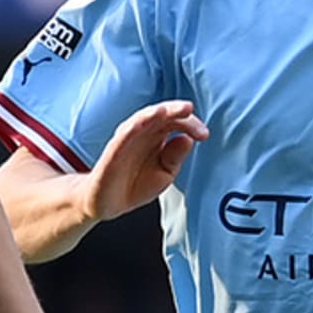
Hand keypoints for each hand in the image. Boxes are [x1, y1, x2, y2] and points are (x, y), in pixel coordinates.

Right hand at [79, 99, 207, 222]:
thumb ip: (175, 157)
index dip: (191, 124)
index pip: (176, 122)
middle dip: (176, 112)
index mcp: (157, 137)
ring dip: (155, 112)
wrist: (108, 203)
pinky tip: (143, 121)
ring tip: (168, 109)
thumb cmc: (135, 184)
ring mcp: (127, 140)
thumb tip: (188, 139)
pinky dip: (134, 127)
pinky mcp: (113, 151)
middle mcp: (143, 134)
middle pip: (161, 116)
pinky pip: (123, 136)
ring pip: (142, 120)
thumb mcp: (164, 174)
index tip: (204, 134)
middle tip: (189, 110)